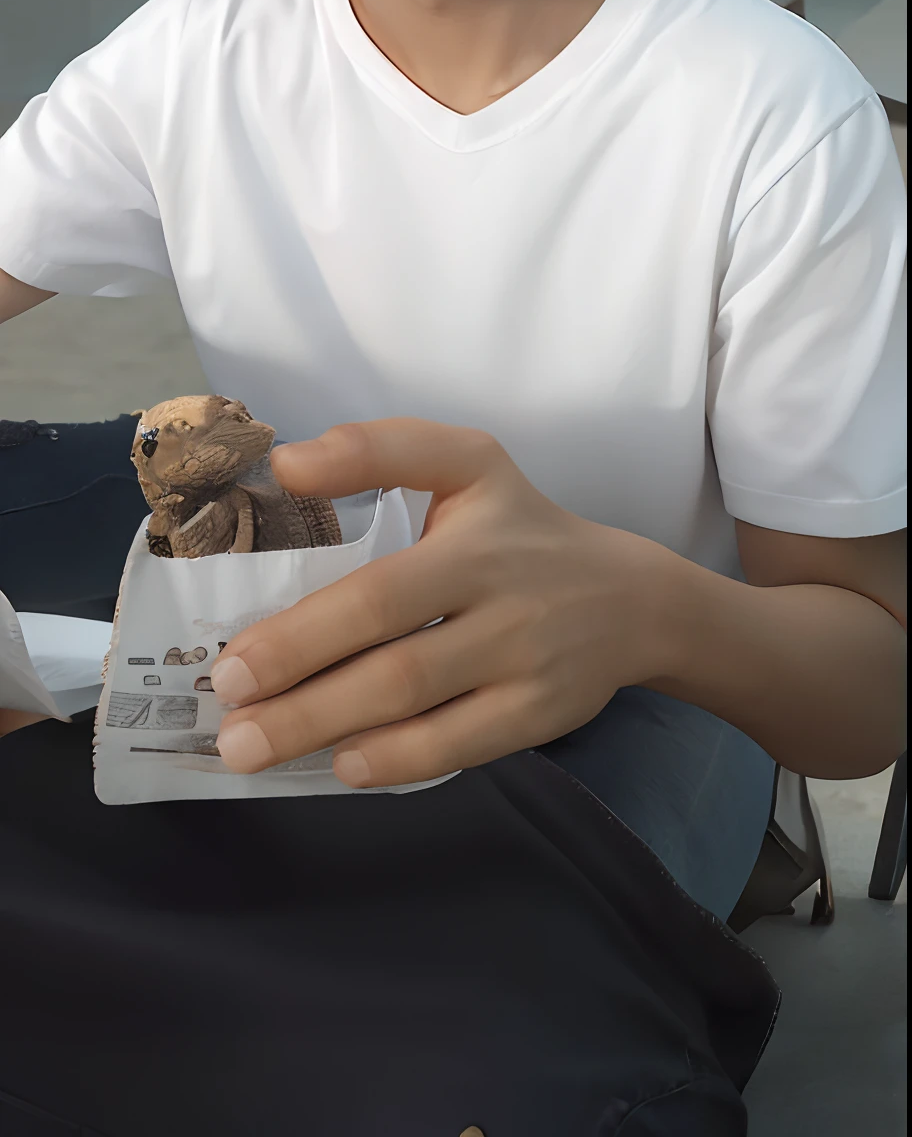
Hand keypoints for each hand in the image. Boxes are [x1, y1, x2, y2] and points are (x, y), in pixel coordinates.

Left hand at [211, 419, 674, 787]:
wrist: (630, 598)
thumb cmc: (520, 527)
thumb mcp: (466, 462)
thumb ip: (378, 450)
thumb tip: (286, 464)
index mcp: (472, 536)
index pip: (382, 587)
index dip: (304, 630)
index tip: (231, 660)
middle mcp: (501, 602)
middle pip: (392, 658)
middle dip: (299, 692)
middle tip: (226, 716)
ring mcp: (524, 665)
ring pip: (418, 706)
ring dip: (328, 731)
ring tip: (252, 748)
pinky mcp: (540, 716)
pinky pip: (460, 746)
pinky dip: (396, 760)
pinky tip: (340, 764)